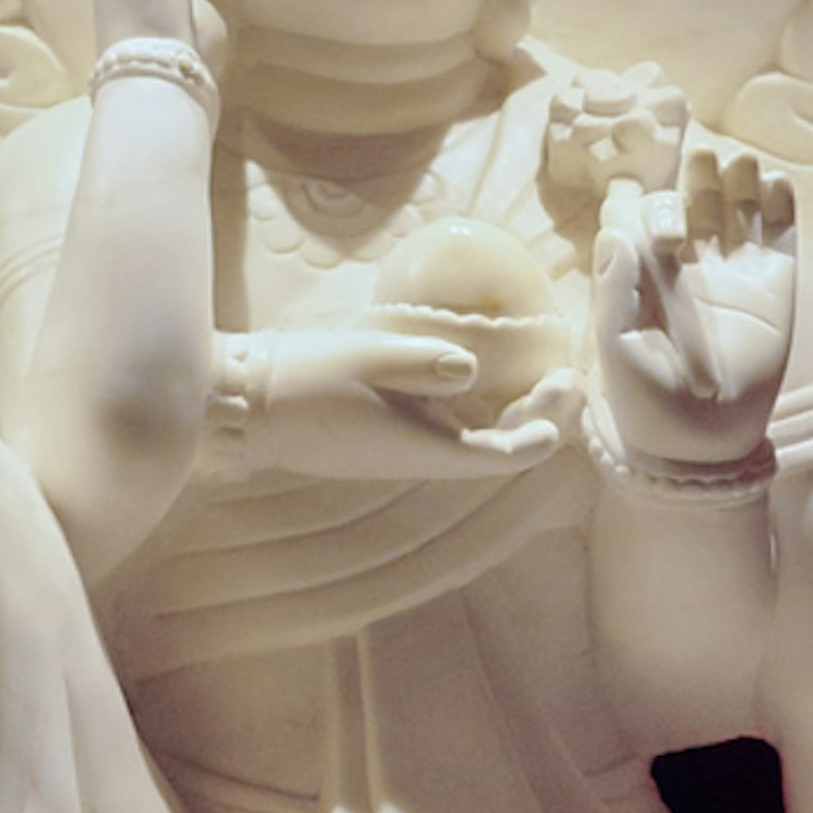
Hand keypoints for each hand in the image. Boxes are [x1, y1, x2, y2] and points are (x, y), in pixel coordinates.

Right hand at [247, 320, 574, 475]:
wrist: (245, 404)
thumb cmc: (305, 380)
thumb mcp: (366, 357)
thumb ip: (424, 361)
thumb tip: (473, 367)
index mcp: (419, 447)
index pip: (498, 452)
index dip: (540, 431)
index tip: (565, 393)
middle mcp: (414, 455)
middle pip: (490, 444)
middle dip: (534, 416)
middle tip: (566, 378)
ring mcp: (397, 448)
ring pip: (469, 434)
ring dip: (507, 411)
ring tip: (541, 376)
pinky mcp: (381, 434)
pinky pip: (442, 426)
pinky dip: (473, 406)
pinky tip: (480, 377)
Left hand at [594, 139, 797, 474]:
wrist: (700, 441)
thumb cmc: (646, 398)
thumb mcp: (616, 343)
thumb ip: (614, 285)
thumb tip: (615, 228)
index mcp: (645, 273)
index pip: (643, 215)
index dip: (644, 198)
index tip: (647, 209)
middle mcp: (690, 266)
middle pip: (694, 199)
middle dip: (695, 175)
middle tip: (699, 158)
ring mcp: (734, 274)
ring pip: (737, 207)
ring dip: (736, 177)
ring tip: (735, 160)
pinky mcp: (775, 287)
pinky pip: (780, 234)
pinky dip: (779, 202)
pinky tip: (773, 181)